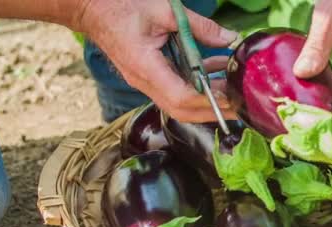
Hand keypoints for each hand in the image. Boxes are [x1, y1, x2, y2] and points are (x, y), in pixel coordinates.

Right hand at [76, 0, 238, 122]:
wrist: (91, 8)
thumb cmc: (121, 6)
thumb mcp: (166, 10)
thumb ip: (200, 27)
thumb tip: (230, 38)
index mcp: (145, 67)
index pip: (180, 96)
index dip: (207, 101)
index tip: (230, 98)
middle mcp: (144, 81)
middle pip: (182, 110)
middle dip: (213, 111)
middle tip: (240, 105)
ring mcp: (145, 81)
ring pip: (181, 103)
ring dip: (208, 99)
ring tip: (234, 87)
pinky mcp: (149, 76)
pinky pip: (176, 88)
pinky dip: (198, 84)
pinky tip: (217, 68)